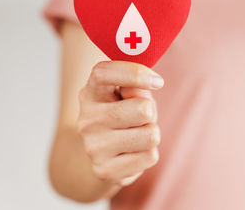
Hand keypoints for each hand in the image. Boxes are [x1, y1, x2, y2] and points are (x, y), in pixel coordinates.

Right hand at [77, 61, 163, 187]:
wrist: (103, 156)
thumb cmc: (122, 115)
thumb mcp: (128, 95)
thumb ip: (137, 86)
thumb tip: (149, 82)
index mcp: (91, 92)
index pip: (104, 73)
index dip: (134, 73)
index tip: (158, 81)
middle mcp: (87, 119)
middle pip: (143, 109)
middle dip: (151, 112)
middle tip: (142, 117)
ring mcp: (93, 147)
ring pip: (151, 135)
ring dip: (151, 133)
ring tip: (137, 134)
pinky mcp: (105, 170)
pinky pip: (150, 156)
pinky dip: (149, 153)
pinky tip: (134, 152)